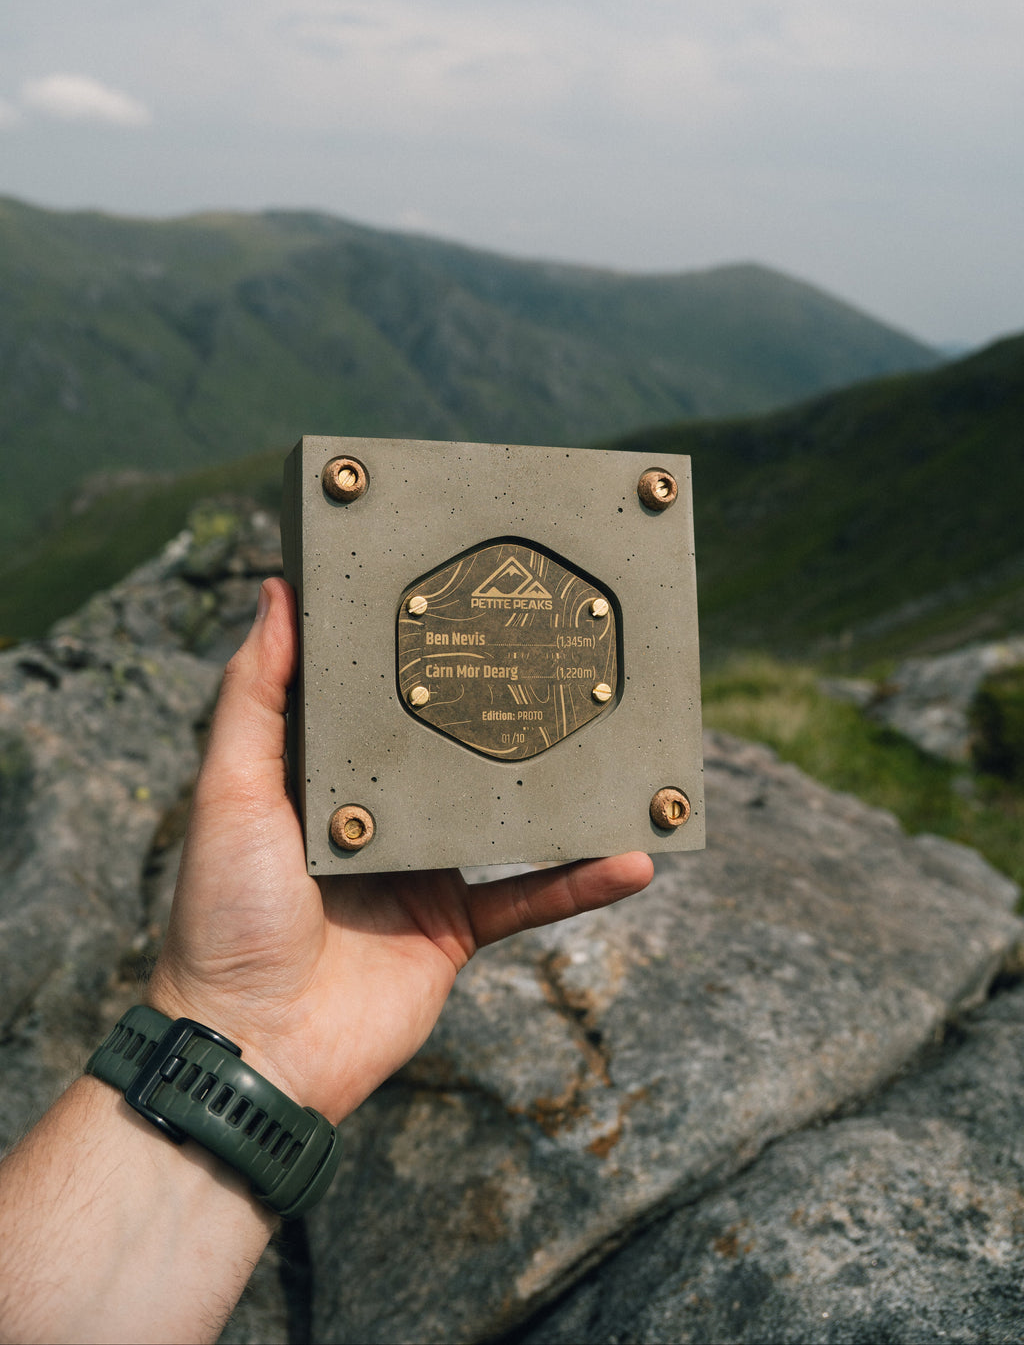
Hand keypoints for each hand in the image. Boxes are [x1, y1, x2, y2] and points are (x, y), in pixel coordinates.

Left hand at [148, 578, 652, 1123]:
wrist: (256, 1047)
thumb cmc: (225, 913)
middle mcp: (379, 819)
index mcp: (323, 779)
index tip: (456, 591)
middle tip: (560, 652)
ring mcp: (421, 873)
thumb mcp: (230, 789)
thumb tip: (276, 594)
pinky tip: (632, 859)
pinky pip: (531, 898)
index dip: (409, 649)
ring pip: (505, 819)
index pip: (375, 699)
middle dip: (500, 710)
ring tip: (619, 744)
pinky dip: (581, 882)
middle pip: (451, 753)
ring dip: (560, 792)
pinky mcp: (456, 929)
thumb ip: (255, 695)